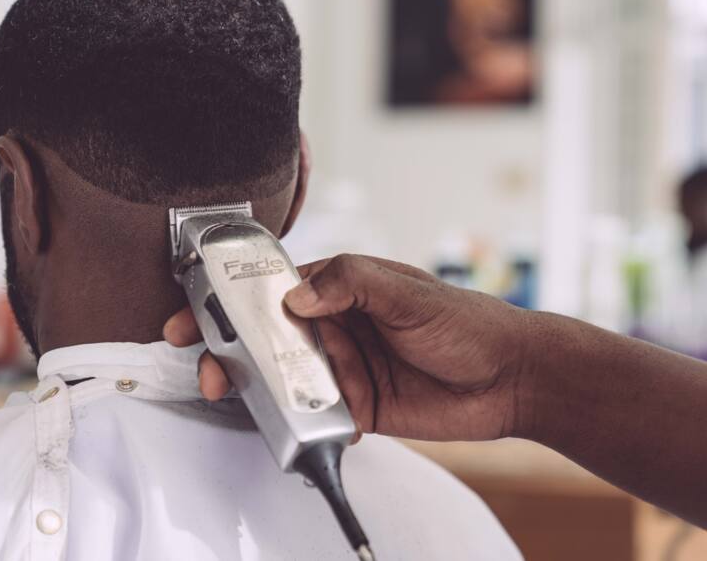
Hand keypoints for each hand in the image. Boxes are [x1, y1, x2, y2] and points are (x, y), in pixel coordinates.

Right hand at [164, 254, 536, 440]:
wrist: (510, 379)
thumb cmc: (466, 322)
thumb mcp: (408, 291)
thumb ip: (351, 283)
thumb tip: (297, 297)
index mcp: (342, 288)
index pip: (275, 287)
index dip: (231, 296)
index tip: (196, 308)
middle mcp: (337, 327)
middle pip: (267, 337)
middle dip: (231, 349)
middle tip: (209, 365)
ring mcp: (344, 369)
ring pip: (285, 379)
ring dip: (258, 388)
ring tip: (237, 394)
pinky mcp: (357, 408)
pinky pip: (316, 417)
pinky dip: (300, 423)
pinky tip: (294, 424)